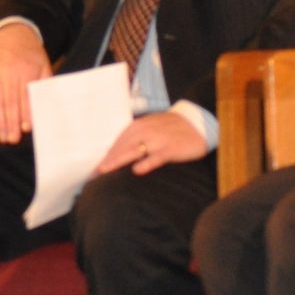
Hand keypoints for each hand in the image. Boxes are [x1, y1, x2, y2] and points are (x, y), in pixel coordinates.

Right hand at [0, 23, 53, 142]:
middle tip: (12, 139)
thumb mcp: (43, 64)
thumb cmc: (30, 54)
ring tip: (2, 137)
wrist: (9, 35)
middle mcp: (8, 74)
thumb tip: (45, 105)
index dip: (25, 112)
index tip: (25, 128)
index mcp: (26, 70)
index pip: (25, 95)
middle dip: (10, 123)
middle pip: (9, 102)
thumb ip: (45, 84)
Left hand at [94, 110, 208, 175]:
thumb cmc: (173, 127)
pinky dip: (147, 162)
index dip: (107, 153)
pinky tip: (137, 170)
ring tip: (106, 170)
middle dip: (108, 158)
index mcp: (141, 125)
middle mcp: (147, 131)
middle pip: (122, 145)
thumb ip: (138, 136)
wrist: (199, 122)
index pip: (119, 140)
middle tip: (95, 173)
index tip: (96, 166)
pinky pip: (157, 156)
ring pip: (135, 150)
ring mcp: (158, 140)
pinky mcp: (171, 148)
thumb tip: (120, 151)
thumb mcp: (153, 126)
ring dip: (119, 159)